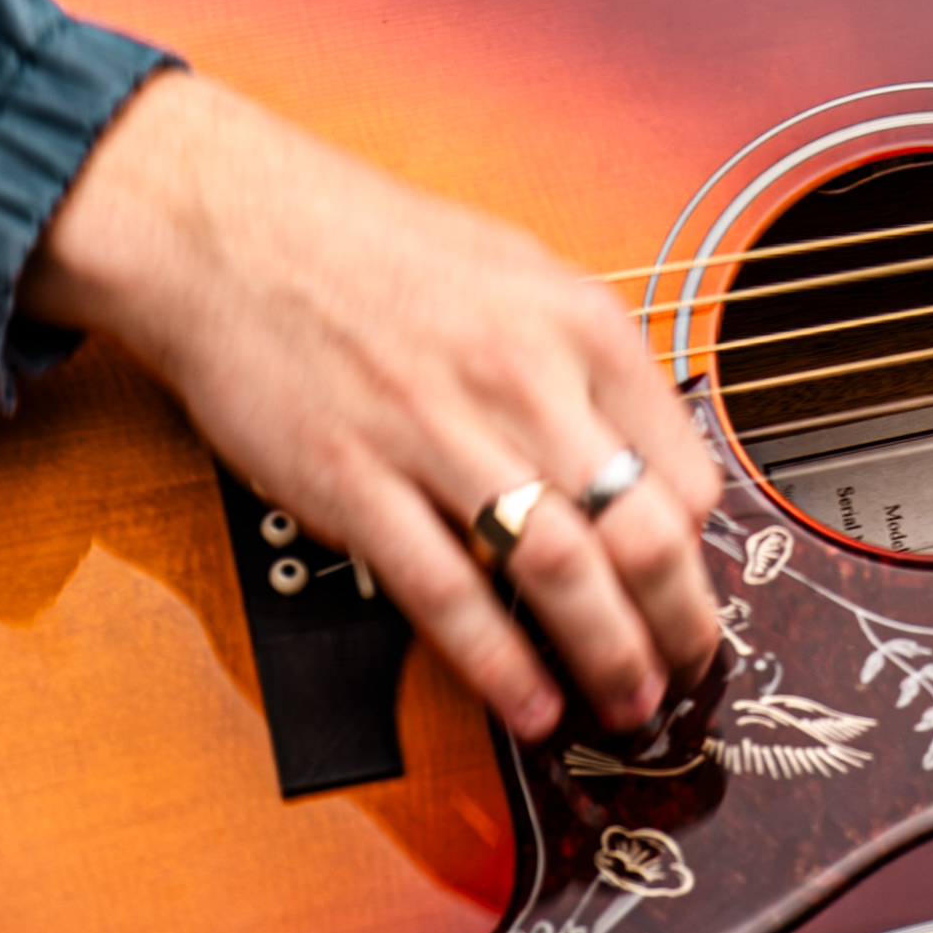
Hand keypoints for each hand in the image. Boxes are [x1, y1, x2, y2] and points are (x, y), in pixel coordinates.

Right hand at [21, 71, 724, 741]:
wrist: (233, 227)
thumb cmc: (371, 245)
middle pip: (642, 533)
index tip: (689, 590)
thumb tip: (644, 451)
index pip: (684, 470)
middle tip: (682, 674)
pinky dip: (500, 665)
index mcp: (577, 322)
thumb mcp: (515, 270)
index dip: (698, 552)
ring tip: (624, 705)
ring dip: (607, 658)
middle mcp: (523, 376)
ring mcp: (438, 432)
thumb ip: (581, 359)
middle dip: (678, 627)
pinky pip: (448, 594)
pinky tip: (527, 703)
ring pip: (562, 573)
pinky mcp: (356, 482)